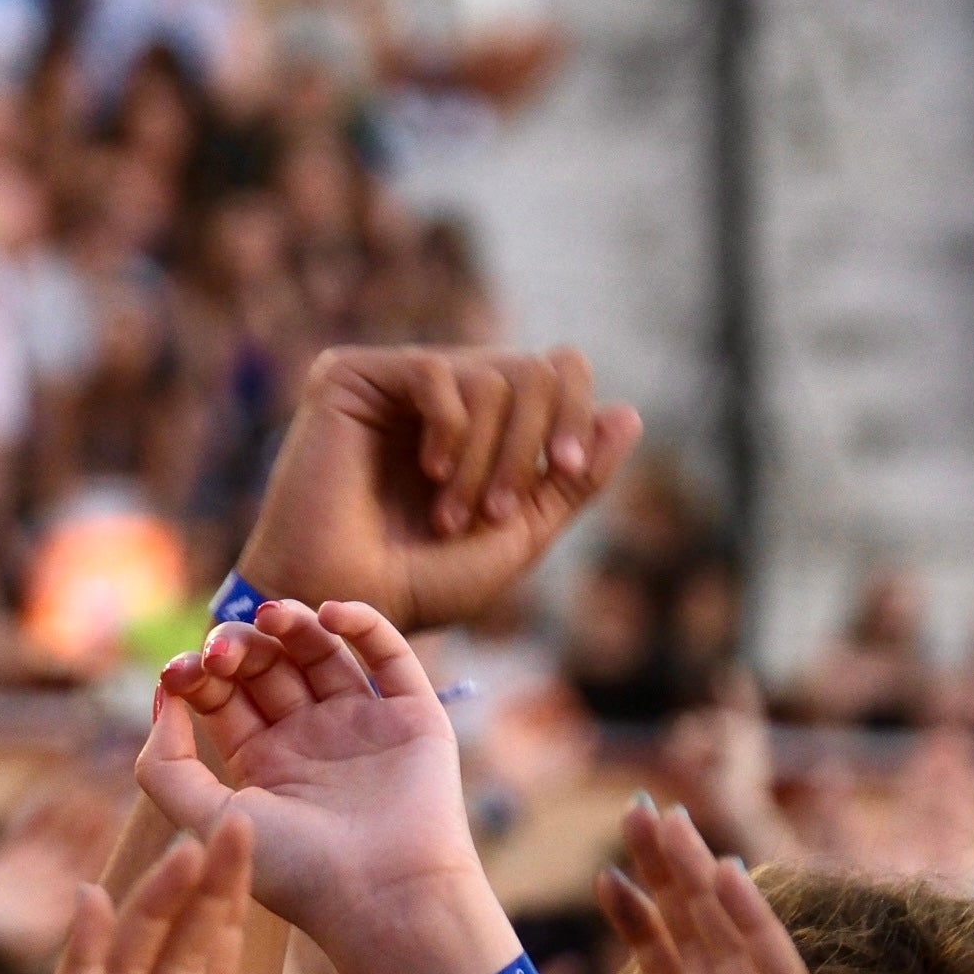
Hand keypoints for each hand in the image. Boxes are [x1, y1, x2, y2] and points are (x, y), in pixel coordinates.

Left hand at [136, 598, 502, 973]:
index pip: (223, 694)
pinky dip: (362, 622)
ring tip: (271, 615)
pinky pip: (387, 654)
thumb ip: (164, 767)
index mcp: (262, 762)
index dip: (197, 673)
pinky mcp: (412, 716)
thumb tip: (160, 698)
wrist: (386, 897)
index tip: (180, 673)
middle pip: (267, 665)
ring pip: (321, 650)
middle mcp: (310, 739)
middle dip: (239, 647)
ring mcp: (361, 723)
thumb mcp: (206, 822)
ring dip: (292, 623)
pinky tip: (329, 615)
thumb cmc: (296, 872)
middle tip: (224, 651)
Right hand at [249, 347, 638, 629]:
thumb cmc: (419, 584)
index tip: (563, 470)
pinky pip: (437, 372)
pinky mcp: (350, 376)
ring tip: (449, 515)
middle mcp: (441, 395)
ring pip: (492, 377)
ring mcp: (395, 383)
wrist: (343, 603)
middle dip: (530, 445)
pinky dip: (448, 432)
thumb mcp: (517, 534)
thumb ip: (572, 479)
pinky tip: (427, 475)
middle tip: (495, 512)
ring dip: (484, 458)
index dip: (574, 412)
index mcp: (480, 425)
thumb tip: (629, 413)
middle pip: (534, 370)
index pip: (556, 373)